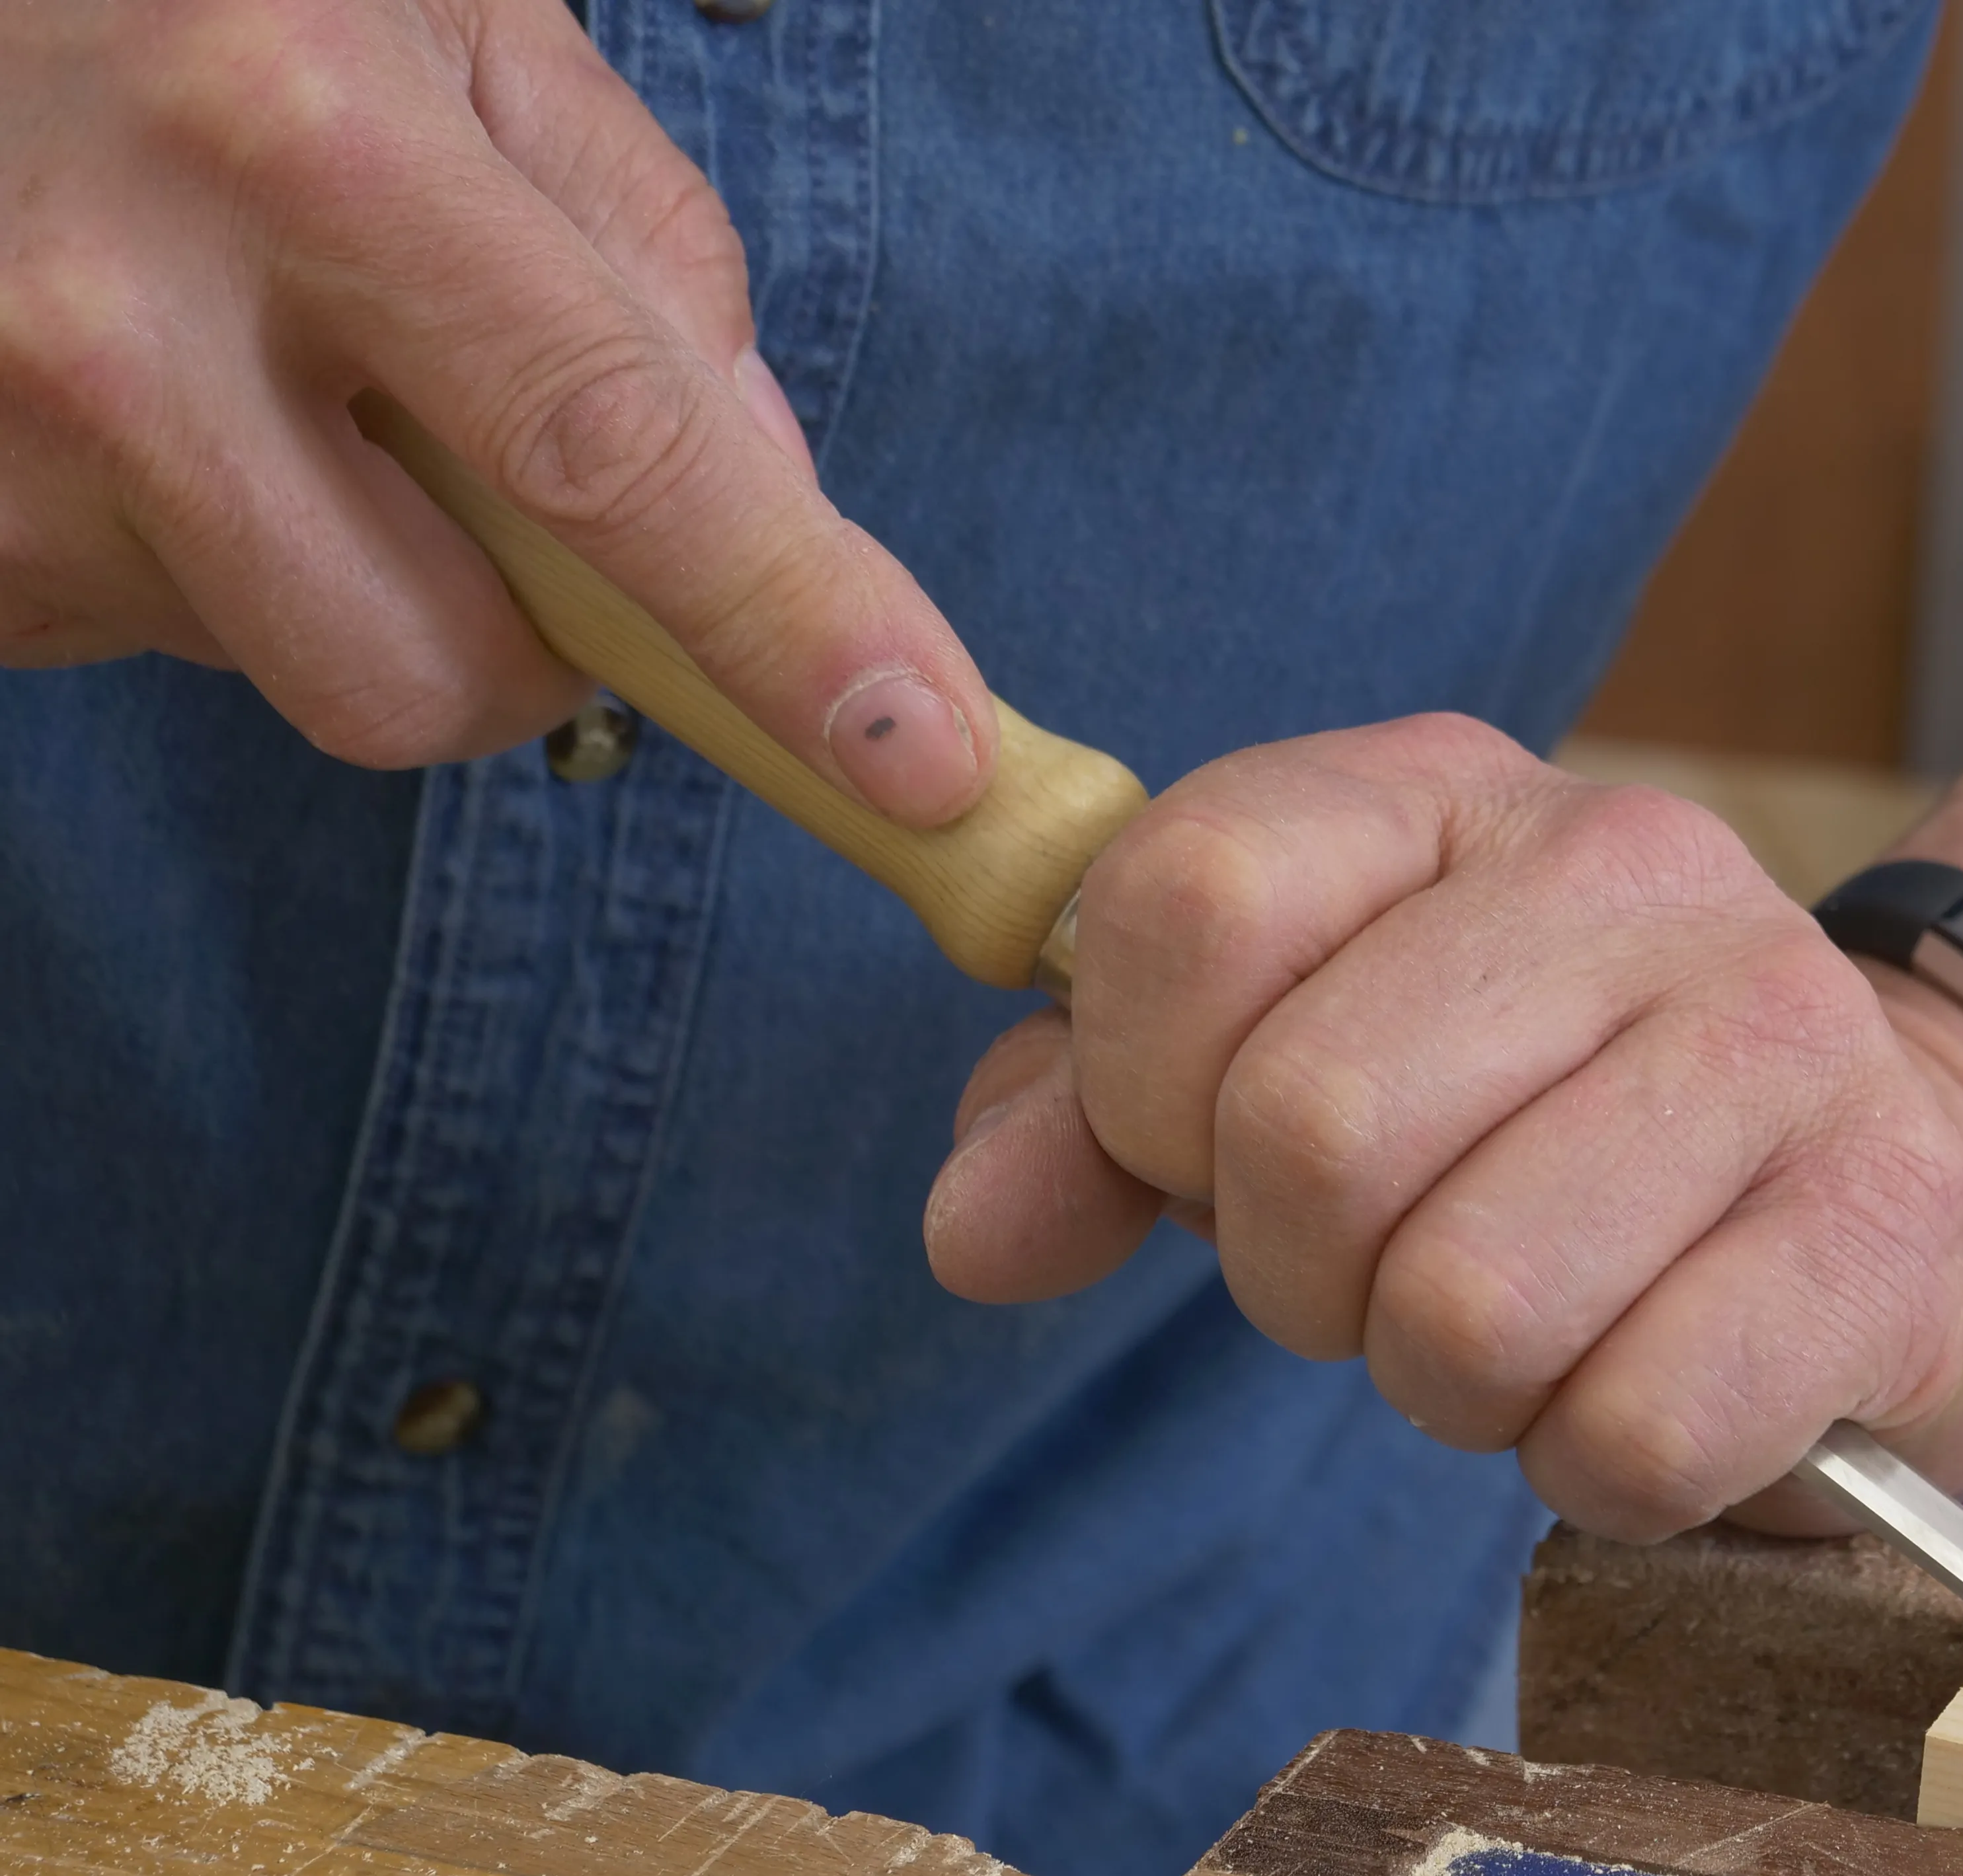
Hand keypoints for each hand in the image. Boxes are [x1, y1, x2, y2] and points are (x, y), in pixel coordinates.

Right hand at [0, 0, 990, 819]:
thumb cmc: (210, 5)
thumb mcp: (448, 27)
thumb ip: (642, 251)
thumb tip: (771, 497)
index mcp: (302, 141)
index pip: (613, 455)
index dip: (785, 622)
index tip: (917, 760)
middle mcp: (123, 316)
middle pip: (434, 667)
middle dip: (531, 646)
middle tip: (496, 491)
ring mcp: (2, 456)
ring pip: (302, 671)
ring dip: (355, 579)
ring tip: (269, 386)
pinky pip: (164, 642)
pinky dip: (213, 559)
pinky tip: (149, 403)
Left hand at [921, 715, 1962, 1536]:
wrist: (1910, 1183)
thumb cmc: (1559, 1135)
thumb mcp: (1308, 1066)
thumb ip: (1098, 1121)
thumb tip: (973, 1226)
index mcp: (1449, 793)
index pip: (1187, 904)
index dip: (1140, 1095)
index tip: (1213, 1156)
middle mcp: (1631, 869)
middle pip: (1310, 1131)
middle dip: (1306, 1277)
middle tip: (1397, 1271)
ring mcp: (1784, 1037)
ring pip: (1465, 1304)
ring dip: (1455, 1384)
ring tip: (1535, 1323)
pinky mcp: (1887, 1226)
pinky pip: (1631, 1430)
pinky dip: (1600, 1466)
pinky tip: (1654, 1383)